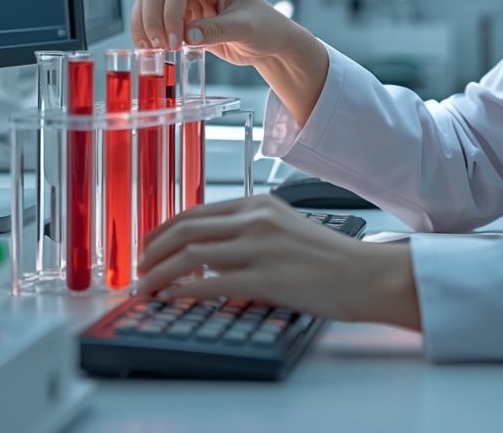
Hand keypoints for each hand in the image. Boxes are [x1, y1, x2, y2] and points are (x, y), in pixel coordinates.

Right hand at [130, 0, 299, 65]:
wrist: (266, 40)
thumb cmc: (263, 27)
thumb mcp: (245, 29)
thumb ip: (218, 30)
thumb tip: (188, 36)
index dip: (170, 14)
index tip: (176, 43)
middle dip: (153, 20)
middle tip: (160, 47)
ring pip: (148, 1)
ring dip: (145, 25)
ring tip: (152, 50)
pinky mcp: (178, 9)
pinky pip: (153, 15)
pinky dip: (148, 31)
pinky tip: (152, 48)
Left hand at [135, 195, 421, 328]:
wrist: (364, 274)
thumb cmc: (329, 258)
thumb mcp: (285, 228)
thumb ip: (247, 232)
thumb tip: (208, 252)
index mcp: (259, 204)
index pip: (196, 212)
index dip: (163, 229)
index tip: (148, 245)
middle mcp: (256, 220)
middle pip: (186, 229)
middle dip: (153, 249)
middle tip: (138, 267)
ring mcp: (260, 248)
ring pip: (191, 255)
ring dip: (159, 272)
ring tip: (146, 286)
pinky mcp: (266, 278)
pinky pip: (211, 283)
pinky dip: (183, 290)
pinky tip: (172, 298)